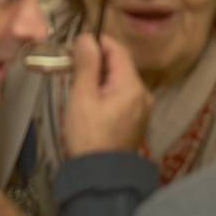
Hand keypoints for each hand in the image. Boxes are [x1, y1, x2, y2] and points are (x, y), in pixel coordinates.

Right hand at [61, 33, 149, 158]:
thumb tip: (86, 37)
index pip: (117, 49)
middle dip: (97, 61)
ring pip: (120, 79)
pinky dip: (107, 91)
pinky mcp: (137, 119)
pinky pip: (123, 94)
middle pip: (120, 63)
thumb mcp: (82, 97)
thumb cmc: (88, 136)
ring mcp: (143, 107)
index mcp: (132, 85)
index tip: (74, 47)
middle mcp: (144, 93)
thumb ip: (86, 64)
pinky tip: (91, 101)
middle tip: (71, 67)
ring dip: (100, 76)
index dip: (96, 42)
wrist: (101, 178)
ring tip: (78, 85)